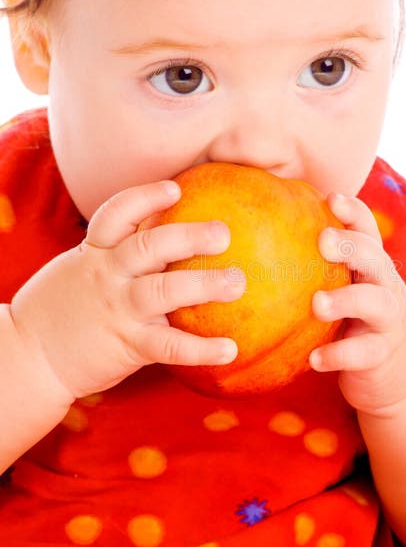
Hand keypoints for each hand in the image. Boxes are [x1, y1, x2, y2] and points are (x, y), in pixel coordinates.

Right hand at [9, 180, 244, 400]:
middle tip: (224, 233)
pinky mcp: (128, 345)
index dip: (146, 198)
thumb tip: (158, 240)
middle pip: (149, 246)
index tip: (176, 188)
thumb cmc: (61, 312)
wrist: (27, 358)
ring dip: (204, 284)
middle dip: (189, 236)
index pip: (116, 215)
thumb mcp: (77, 271)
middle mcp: (107, 276)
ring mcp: (118, 309)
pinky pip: (169, 345)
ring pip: (164, 290)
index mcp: (94, 254)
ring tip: (238, 282)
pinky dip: (202, 349)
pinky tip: (231, 349)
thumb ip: (110, 256)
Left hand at [310, 194, 405, 416]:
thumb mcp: (345, 286)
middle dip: (352, 246)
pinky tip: (314, 359)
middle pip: (376, 258)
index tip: (331, 198)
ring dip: (347, 300)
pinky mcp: (382, 355)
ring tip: (318, 304)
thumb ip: (315, 264)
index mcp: (371, 265)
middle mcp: (385, 286)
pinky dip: (339, 355)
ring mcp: (388, 321)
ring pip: (376, 304)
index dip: (354, 212)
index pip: (368, 230)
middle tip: (322, 240)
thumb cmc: (356, 317)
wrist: (404, 368)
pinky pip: (363, 354)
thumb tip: (256, 230)